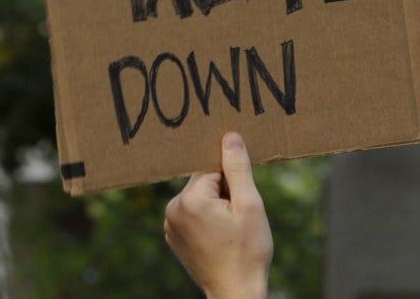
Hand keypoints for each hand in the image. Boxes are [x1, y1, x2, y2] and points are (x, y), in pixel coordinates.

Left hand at [164, 132, 273, 298]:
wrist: (236, 293)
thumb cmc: (247, 251)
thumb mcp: (249, 205)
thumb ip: (237, 168)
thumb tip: (229, 136)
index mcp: (190, 199)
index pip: (212, 167)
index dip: (233, 178)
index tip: (241, 196)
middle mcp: (173, 209)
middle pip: (204, 181)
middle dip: (224, 191)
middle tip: (238, 216)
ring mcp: (170, 224)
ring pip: (199, 196)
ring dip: (216, 204)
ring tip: (230, 229)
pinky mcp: (173, 236)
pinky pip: (192, 213)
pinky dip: (207, 217)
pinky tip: (221, 236)